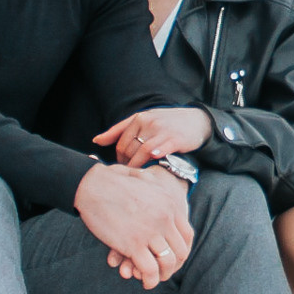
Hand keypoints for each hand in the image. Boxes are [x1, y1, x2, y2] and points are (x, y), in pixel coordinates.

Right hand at [74, 162, 193, 286]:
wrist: (92, 185)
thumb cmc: (113, 181)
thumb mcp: (144, 178)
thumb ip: (156, 184)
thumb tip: (159, 180)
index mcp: (170, 205)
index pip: (187, 235)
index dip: (182, 250)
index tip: (173, 257)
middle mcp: (165, 219)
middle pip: (181, 250)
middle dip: (173, 265)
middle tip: (164, 271)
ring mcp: (150, 231)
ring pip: (167, 262)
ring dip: (163, 275)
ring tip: (155, 279)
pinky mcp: (133, 244)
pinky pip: (149, 269)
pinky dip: (150, 280)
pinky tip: (145, 282)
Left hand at [94, 106, 212, 165]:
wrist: (196, 121)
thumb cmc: (167, 123)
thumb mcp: (143, 120)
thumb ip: (119, 130)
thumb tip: (96, 140)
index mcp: (139, 118)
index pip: (121, 142)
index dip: (119, 158)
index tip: (124, 167)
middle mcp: (148, 122)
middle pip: (130, 148)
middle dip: (127, 164)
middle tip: (131, 174)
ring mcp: (162, 130)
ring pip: (142, 151)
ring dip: (138, 165)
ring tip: (139, 175)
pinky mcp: (175, 139)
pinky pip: (160, 149)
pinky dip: (153, 157)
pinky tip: (152, 163)